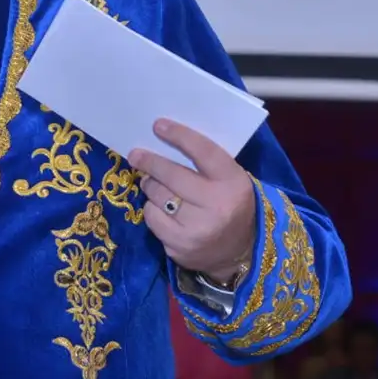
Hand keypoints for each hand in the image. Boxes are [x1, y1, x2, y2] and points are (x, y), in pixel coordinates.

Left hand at [128, 119, 256, 283]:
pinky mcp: (180, 246)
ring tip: (153, 183)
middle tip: (136, 155)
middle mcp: (217, 206)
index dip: (179, 136)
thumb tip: (162, 141)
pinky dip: (152, 209)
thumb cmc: (230, 205)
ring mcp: (197, 229)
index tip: (158, 125)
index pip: (203, 152)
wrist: (241, 253)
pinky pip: (152, 218)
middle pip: (172, 175)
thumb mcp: (229, 181)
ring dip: (151, 186)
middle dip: (150, 162)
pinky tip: (161, 209)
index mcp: (233, 183)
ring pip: (158, 195)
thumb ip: (204, 164)